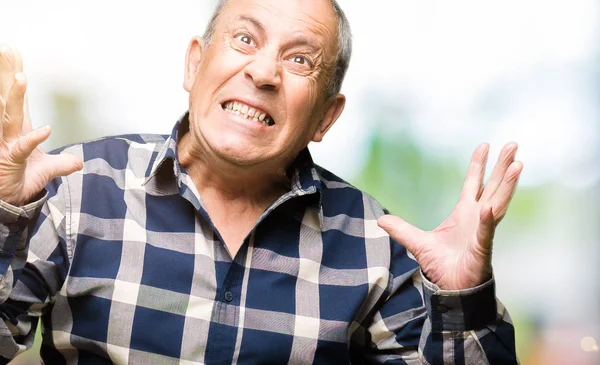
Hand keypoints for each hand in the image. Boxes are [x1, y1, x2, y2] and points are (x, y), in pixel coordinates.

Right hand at [0, 46, 82, 205]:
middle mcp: (8, 133)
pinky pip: (22, 148)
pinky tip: (45, 129)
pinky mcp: (10, 161)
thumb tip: (79, 162)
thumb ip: (63, 164)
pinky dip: (33, 139)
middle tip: (7, 50)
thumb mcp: (47, 171)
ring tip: (20, 77)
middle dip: (6, 76)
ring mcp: (6, 145)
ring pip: (9, 117)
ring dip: (14, 98)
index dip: (14, 78)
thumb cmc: (19, 182)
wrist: (9, 203)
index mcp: (17, 130)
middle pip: (8, 100)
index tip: (12, 53)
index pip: (18, 100)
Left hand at [378, 143, 522, 289]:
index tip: (485, 145)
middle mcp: (477, 218)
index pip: (473, 184)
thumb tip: (380, 220)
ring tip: (517, 164)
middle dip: (503, 166)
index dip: (479, 165)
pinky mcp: (482, 247)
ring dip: (507, 184)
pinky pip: (486, 230)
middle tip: (513, 145)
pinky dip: (487, 219)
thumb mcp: (417, 243)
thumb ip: (401, 229)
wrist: (451, 290)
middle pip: (493, 187)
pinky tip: (490, 206)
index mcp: (464, 213)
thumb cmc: (441, 266)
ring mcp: (483, 231)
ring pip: (498, 202)